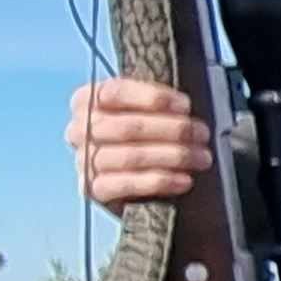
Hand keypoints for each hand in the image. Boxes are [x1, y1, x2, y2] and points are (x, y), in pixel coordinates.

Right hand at [67, 75, 210, 212]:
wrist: (131, 174)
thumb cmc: (143, 131)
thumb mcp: (144, 107)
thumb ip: (156, 100)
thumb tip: (183, 108)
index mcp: (86, 99)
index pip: (116, 92)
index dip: (154, 97)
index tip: (185, 106)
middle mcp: (78, 129)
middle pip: (128, 127)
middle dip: (173, 130)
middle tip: (202, 134)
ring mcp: (83, 160)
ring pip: (131, 156)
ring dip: (173, 156)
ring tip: (201, 158)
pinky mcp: (92, 188)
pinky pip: (126, 185)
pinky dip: (160, 181)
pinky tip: (184, 180)